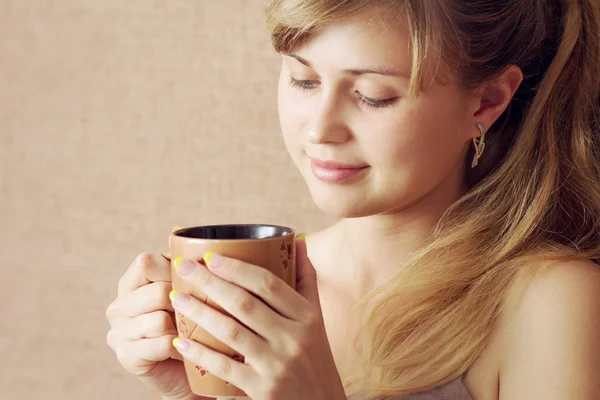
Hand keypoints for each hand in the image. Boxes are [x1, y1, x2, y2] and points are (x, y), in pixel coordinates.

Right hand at [105, 253, 199, 399]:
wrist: (194, 368)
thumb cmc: (194, 322)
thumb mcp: (188, 288)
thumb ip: (182, 263)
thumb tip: (181, 227)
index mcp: (130, 283)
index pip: (145, 262)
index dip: (174, 270)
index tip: (191, 282)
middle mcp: (118, 306)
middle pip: (156, 292)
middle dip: (184, 303)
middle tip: (196, 314)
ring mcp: (118, 333)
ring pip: (159, 319)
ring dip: (183, 327)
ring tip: (191, 332)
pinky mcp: (127, 357)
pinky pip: (160, 344)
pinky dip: (180, 347)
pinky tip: (184, 348)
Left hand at [169, 237, 346, 399]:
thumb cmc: (316, 357)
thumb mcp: (317, 319)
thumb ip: (306, 279)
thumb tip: (297, 240)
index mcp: (307, 317)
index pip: (269, 284)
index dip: (237, 268)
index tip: (210, 256)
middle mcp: (294, 338)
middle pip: (244, 304)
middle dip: (210, 282)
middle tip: (183, 266)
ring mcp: (277, 365)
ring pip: (230, 333)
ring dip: (199, 313)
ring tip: (176, 297)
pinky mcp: (262, 390)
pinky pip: (225, 368)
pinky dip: (201, 354)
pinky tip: (181, 341)